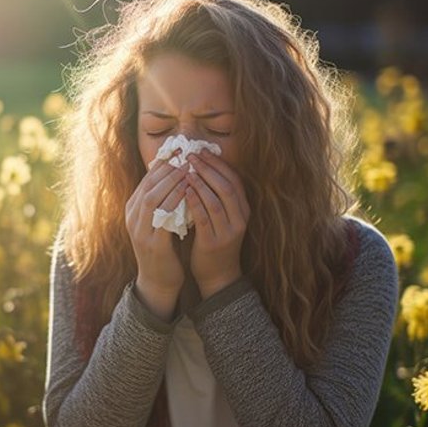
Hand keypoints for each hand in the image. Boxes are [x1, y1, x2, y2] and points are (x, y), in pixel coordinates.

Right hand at [125, 158, 191, 318]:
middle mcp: (132, 218)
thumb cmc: (163, 247)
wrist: (158, 281)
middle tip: (185, 154)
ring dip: (171, 181)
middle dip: (167, 168)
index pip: (146, 180)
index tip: (179, 149)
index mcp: (133, 210)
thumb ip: (164, 200)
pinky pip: (163, 216)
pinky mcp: (152, 243)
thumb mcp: (159, 220)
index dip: (162, 163)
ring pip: (152, 197)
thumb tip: (177, 173)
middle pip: (147, 185)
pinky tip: (189, 191)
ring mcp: (140, 231)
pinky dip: (175, 201)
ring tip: (188, 168)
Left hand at [185, 149, 250, 298]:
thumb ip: (216, 196)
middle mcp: (240, 219)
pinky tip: (184, 191)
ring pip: (216, 200)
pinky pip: (204, 218)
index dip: (219, 164)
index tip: (203, 151)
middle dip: (209, 169)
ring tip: (186, 170)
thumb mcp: (221, 217)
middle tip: (191, 156)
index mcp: (243, 210)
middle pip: (227, 187)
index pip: (234, 180)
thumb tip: (199, 168)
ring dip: (201, 183)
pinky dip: (195, 202)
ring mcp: (228, 232)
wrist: (218, 275)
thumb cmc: (215, 241)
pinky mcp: (214, 242)